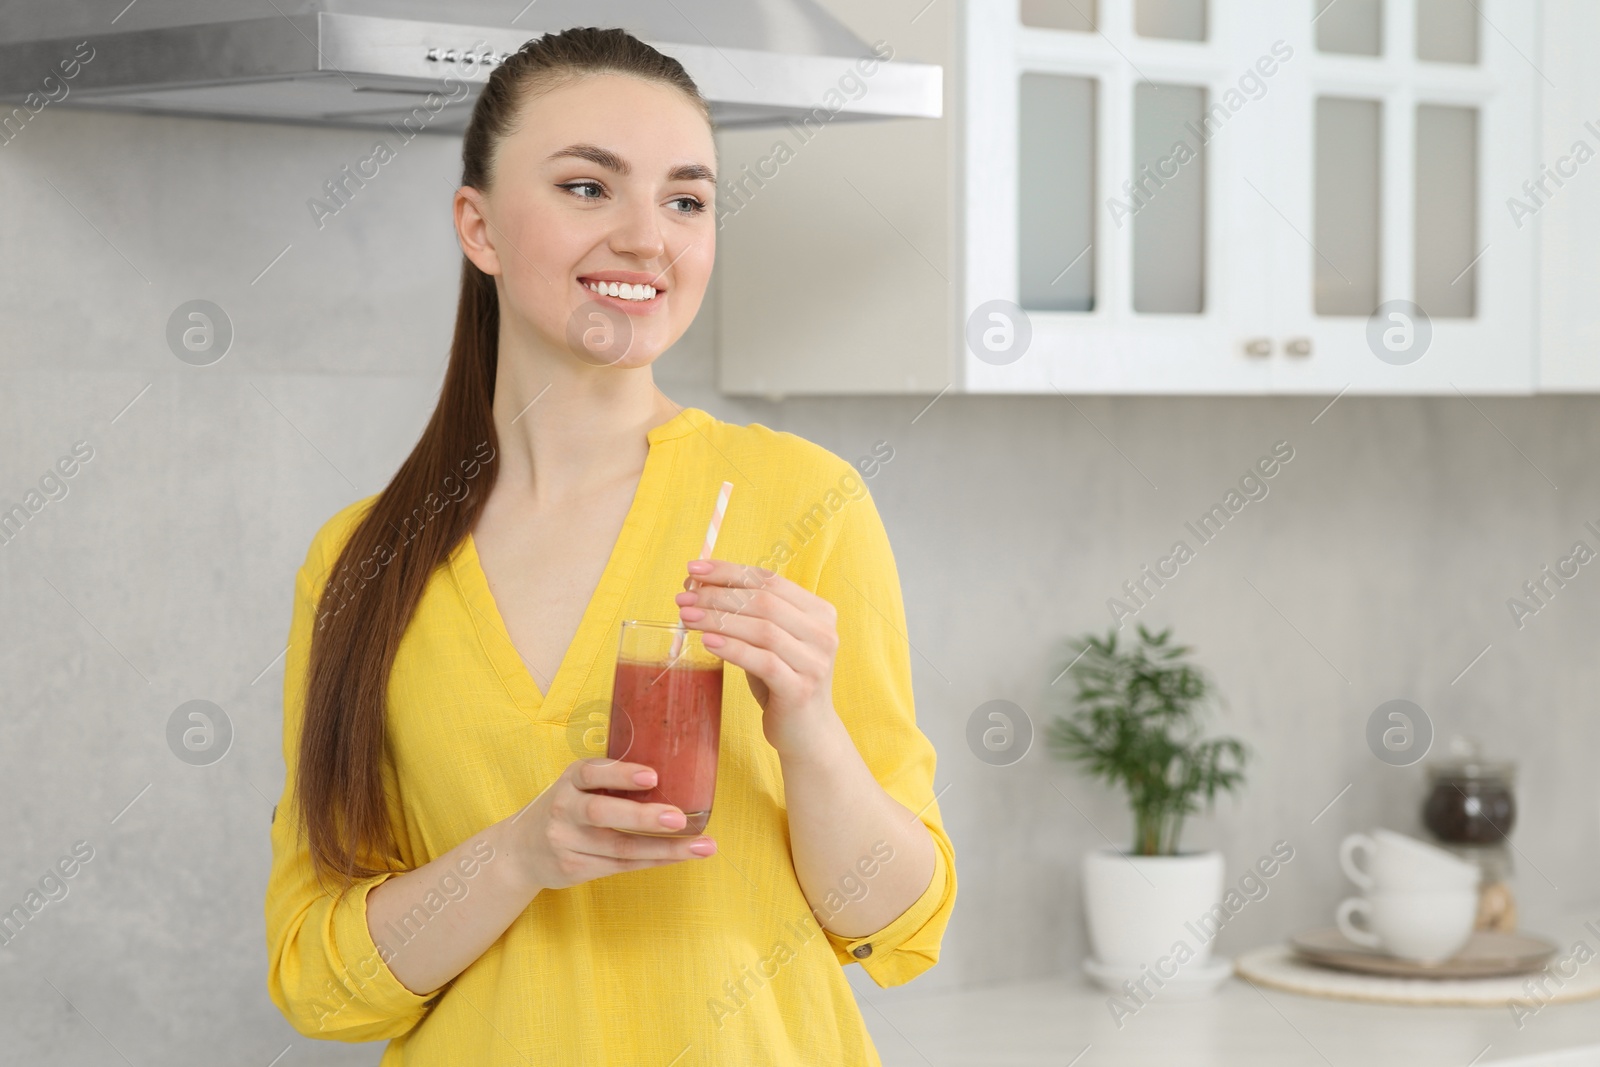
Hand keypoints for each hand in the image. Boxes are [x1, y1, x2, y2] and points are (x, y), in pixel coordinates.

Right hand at [502, 758, 716, 894]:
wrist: (520, 851)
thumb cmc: (567, 808)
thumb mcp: (577, 785)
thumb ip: (610, 779)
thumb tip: (675, 770)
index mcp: (570, 779)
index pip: (592, 773)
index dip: (622, 774)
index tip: (652, 776)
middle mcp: (564, 808)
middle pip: (603, 813)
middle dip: (643, 817)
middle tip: (679, 818)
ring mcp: (566, 842)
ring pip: (619, 848)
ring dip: (665, 848)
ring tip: (702, 846)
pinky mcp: (573, 869)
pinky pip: (621, 866)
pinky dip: (655, 861)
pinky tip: (681, 856)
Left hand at [676, 558, 839, 753]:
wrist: (808, 733)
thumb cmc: (782, 680)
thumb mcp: (767, 641)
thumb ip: (744, 613)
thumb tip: (696, 584)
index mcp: (818, 611)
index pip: (770, 580)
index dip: (729, 571)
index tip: (694, 568)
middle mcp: (823, 632)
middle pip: (764, 601)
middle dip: (718, 595)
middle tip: (684, 596)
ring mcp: (815, 661)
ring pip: (763, 629)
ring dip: (719, 619)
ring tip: (687, 617)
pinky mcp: (800, 689)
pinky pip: (763, 661)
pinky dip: (733, 648)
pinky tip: (707, 642)